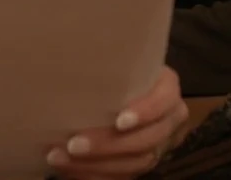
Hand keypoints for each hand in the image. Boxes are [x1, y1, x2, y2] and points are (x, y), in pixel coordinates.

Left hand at [47, 66, 190, 178]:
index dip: (146, 113)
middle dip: (108, 145)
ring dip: (96, 165)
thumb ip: (107, 67)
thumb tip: (66, 66)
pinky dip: (96, 175)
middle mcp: (169, 119)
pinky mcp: (144, 163)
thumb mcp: (117, 63)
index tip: (120, 121)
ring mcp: (160, 145)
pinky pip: (125, 176)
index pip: (164, 101)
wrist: (120, 90)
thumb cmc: (114, 71)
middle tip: (73, 145)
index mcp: (167, 89)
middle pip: (147, 139)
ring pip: (136, 163)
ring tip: (61, 158)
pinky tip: (71, 171)